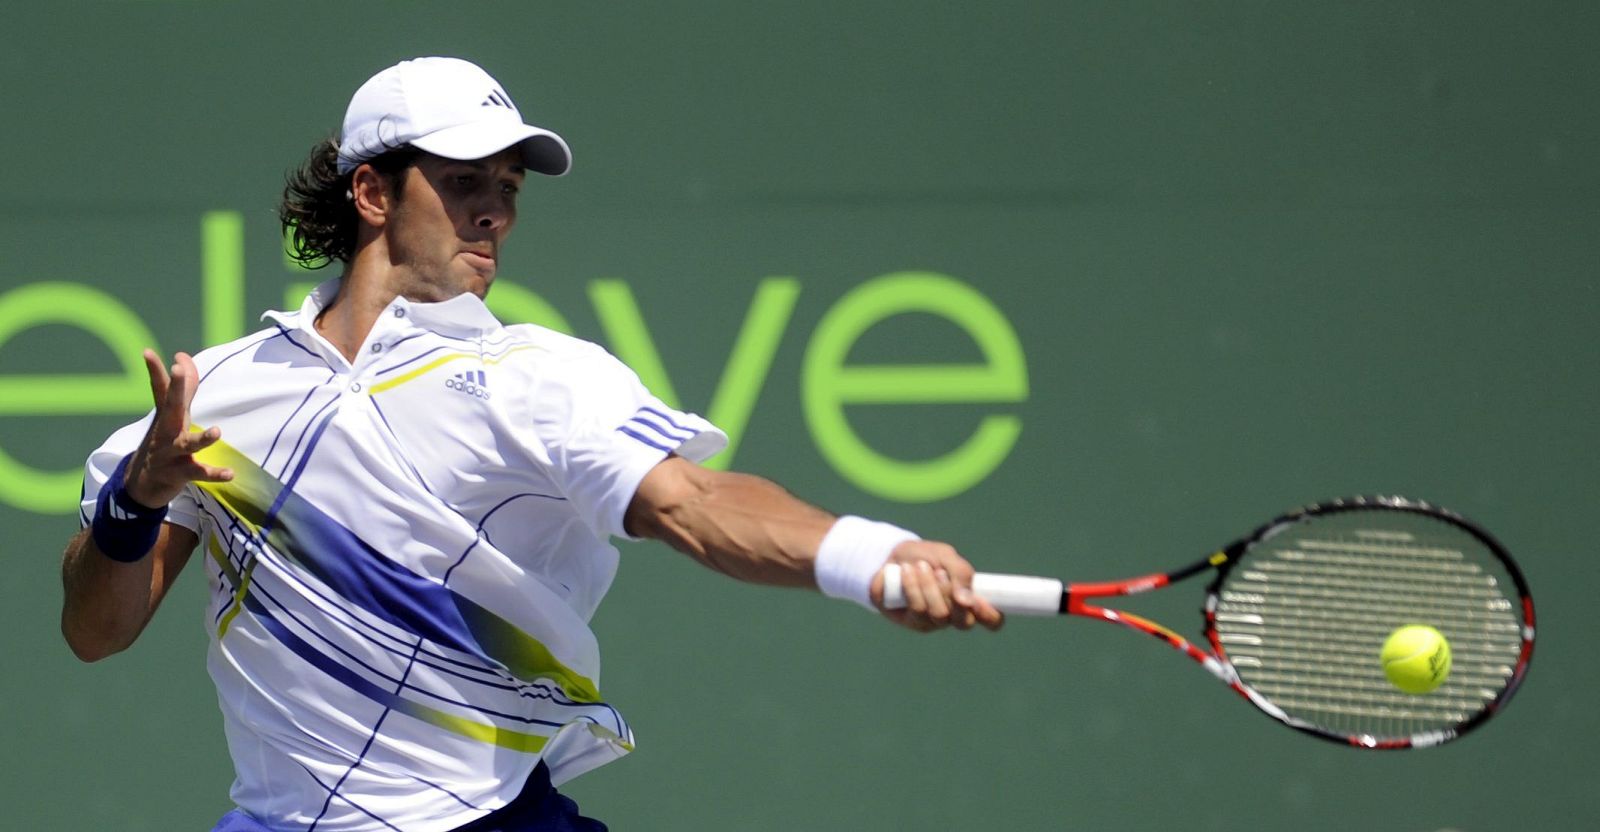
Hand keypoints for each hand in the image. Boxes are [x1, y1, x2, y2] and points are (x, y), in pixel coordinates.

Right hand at [122, 350, 232, 507]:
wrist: (141, 483)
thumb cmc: (164, 441)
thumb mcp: (173, 414)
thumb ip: (182, 387)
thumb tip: (182, 355)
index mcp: (168, 415)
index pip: (162, 388)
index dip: (156, 370)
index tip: (149, 352)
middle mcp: (166, 431)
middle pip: (171, 407)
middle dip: (176, 388)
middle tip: (177, 369)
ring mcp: (171, 453)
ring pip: (187, 444)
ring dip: (202, 438)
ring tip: (217, 432)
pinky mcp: (179, 473)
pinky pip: (198, 473)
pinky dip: (214, 474)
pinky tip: (230, 473)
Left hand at [868, 540, 1003, 632]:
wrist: (890, 555)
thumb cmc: (924, 557)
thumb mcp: (946, 556)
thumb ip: (961, 573)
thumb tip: (966, 599)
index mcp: (969, 600)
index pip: (991, 619)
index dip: (990, 615)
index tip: (978, 600)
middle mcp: (953, 616)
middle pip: (964, 622)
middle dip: (952, 595)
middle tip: (940, 573)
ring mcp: (932, 622)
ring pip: (940, 614)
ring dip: (930, 586)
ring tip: (920, 566)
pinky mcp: (911, 622)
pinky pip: (917, 610)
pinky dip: (913, 587)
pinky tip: (906, 572)